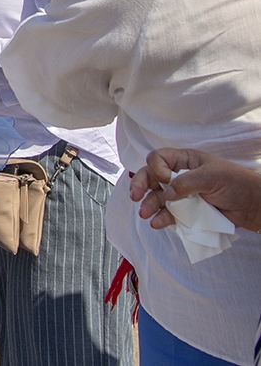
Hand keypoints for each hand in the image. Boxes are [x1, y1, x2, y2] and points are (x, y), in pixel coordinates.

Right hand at [130, 148, 260, 231]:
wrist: (255, 206)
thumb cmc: (237, 183)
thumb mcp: (211, 176)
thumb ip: (186, 183)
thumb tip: (165, 193)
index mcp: (185, 161)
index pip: (159, 159)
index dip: (156, 168)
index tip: (164, 179)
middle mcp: (179, 176)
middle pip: (152, 177)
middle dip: (141, 185)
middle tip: (134, 196)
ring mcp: (182, 194)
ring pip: (157, 197)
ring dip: (149, 204)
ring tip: (144, 214)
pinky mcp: (187, 212)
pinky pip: (169, 214)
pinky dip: (161, 218)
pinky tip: (157, 223)